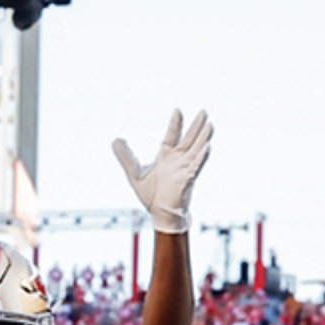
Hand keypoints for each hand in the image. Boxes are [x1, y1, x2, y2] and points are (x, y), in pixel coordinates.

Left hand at [113, 109, 212, 234]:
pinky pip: (196, 166)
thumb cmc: (152, 195)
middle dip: (196, 126)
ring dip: (203, 137)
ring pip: (196, 149)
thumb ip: (126, 157)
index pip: (171, 136)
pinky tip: (208, 147)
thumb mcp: (134, 173)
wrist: (160, 213)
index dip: (175, 124)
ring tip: (209, 124)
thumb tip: (115, 140)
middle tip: (203, 111)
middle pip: (189, 139)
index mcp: (166, 157)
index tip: (177, 110)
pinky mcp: (187, 179)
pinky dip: (201, 157)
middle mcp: (177, 161)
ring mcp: (184, 169)